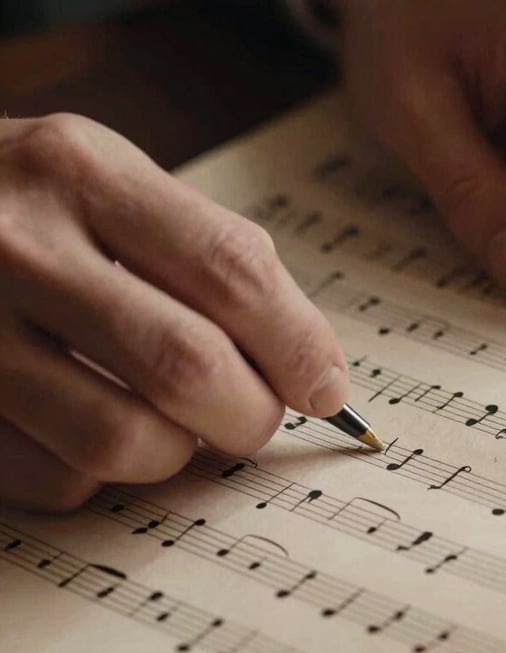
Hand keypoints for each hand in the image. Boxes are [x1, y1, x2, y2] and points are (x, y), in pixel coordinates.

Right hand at [0, 115, 347, 510]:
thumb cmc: (22, 203)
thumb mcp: (103, 181)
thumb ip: (201, 252)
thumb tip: (309, 365)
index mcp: (81, 171)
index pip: (231, 268)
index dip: (299, 343)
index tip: (329, 387)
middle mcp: (18, 243)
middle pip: (186, 366)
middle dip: (248, 415)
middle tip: (254, 419)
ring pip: (120, 440)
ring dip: (175, 455)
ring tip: (175, 430)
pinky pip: (52, 481)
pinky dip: (97, 477)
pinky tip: (92, 432)